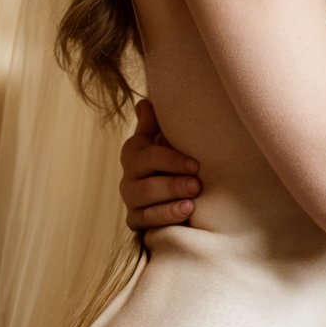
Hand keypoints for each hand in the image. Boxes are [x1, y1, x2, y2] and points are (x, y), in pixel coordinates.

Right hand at [119, 100, 200, 230]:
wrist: (168, 187)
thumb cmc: (169, 156)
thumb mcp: (162, 137)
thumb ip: (154, 122)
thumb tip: (144, 103)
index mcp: (134, 154)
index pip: (151, 157)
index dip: (173, 161)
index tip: (196, 165)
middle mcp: (128, 178)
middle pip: (148, 185)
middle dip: (174, 185)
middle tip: (197, 185)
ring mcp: (131, 201)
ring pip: (147, 205)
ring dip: (171, 205)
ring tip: (192, 204)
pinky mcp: (135, 220)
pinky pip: (147, 223)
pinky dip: (165, 219)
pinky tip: (185, 216)